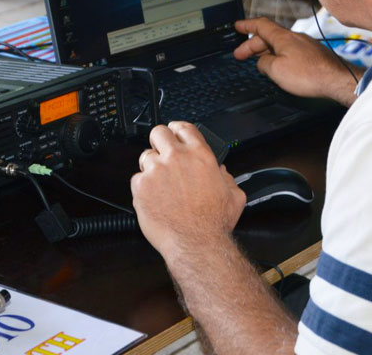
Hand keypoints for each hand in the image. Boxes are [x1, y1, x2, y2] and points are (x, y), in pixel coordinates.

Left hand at [130, 122, 245, 261]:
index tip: (174, 134)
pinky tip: (154, 198)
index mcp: (200, 155)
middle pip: (158, 132)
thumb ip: (228, 179)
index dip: (177, 130)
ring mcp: (157, 170)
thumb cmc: (213, 223)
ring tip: (160, 185)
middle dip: (159, 142)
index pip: (183, 127)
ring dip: (151, 167)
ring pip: (145, 157)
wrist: (195, 243)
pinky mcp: (141, 185)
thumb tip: (221, 173)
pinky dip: (143, 187)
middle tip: (162, 154)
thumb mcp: (234, 196)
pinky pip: (137, 178)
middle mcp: (176, 158)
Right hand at [234, 17, 359, 106]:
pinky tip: (278, 66)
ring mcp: (305, 45)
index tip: (237, 26)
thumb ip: (263, 63)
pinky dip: (278, 56)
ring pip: (279, 44)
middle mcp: (294, 37)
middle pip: (268, 36)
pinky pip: (290, 51)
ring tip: (257, 62)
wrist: (337, 80)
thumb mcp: (276, 70)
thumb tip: (262, 62)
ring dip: (265, 51)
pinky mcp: (312, 54)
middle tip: (240, 55)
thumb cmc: (310, 75)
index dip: (246, 25)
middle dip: (251, 44)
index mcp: (283, 37)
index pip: (260, 25)